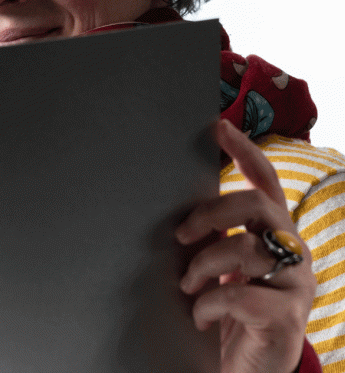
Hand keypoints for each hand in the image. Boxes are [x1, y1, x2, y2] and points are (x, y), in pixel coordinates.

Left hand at [176, 119, 315, 372]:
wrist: (249, 372)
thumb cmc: (231, 314)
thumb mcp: (222, 268)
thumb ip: (215, 237)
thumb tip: (178, 209)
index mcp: (276, 234)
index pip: (267, 182)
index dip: (245, 151)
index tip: (218, 126)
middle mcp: (294, 252)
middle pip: (257, 204)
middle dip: (211, 212)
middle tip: (181, 233)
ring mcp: (297, 285)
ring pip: (245, 250)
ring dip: (203, 266)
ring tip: (188, 287)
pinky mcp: (289, 319)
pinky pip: (242, 295)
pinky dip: (211, 304)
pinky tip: (201, 316)